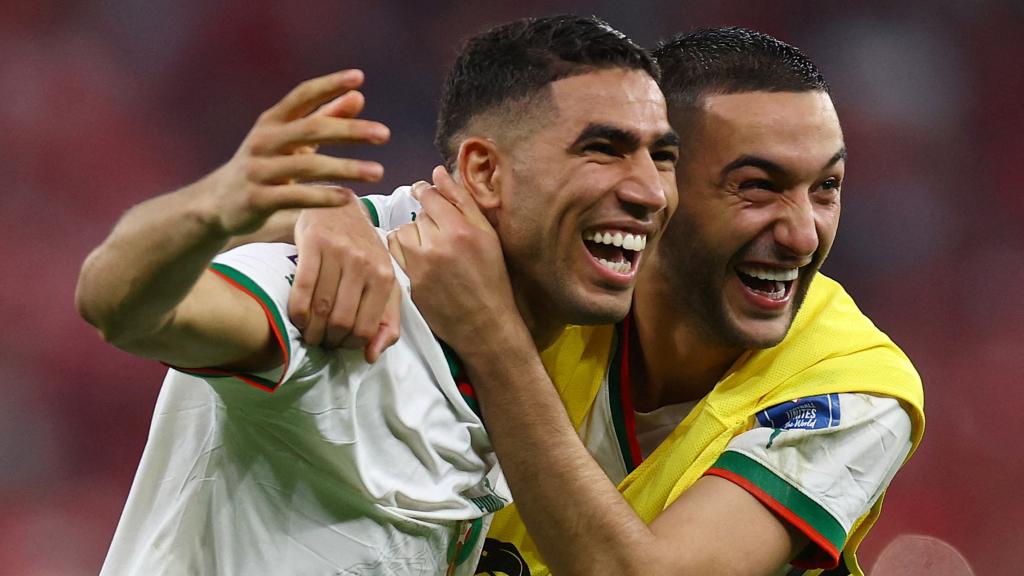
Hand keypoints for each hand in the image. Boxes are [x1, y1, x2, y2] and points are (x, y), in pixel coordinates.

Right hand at [197, 69, 389, 236]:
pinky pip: (295, 196)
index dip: (329, 84)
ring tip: (378, 172)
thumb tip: (358, 96)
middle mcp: (265, 140)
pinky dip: (323, 196)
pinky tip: (348, 197)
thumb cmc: (265, 166)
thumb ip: (325, 118)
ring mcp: (259, 169)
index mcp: (273, 121)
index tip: (358, 77)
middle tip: (384, 134)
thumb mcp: (291, 141)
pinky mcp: (258, 198)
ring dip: (346, 168)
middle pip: (312, 128)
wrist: (217, 204)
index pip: (303, 95)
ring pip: (308, 165)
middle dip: (350, 130)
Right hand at [289, 198, 400, 361]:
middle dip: (328, 340)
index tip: (339, 344)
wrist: (341, 206)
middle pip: (341, 321)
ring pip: (321, 308)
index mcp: (385, 276)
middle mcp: (364, 264)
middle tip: (321, 341)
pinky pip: (302, 287)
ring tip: (309, 333)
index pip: (366, 328)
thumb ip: (386, 319)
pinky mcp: (313, 243)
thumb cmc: (363, 250)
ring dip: (311, 330)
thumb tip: (372, 355)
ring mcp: (338, 253)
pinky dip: (297, 310)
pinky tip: (297, 318)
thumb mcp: (383, 281)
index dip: (349, 345)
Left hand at [388, 166, 520, 349]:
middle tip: (441, 234)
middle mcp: (438, 245)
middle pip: (417, 214)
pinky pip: (396, 255)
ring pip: (402, 232)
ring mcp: (421, 266)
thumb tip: (438, 172)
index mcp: (461, 230)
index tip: (427, 196)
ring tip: (429, 247)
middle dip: (426, 219)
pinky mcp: (410, 284)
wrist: (486, 323)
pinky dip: (404, 254)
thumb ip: (462, 201)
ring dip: (412, 235)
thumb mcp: (487, 235)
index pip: (429, 195)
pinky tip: (420, 262)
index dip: (426, 192)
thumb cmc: (492, 278)